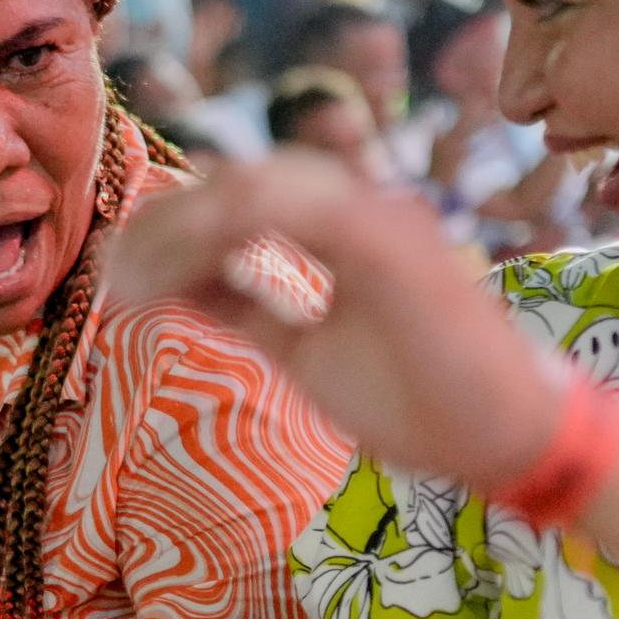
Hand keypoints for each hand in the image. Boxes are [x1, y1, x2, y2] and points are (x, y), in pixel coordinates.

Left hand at [105, 157, 568, 494]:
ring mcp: (379, 220)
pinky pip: (292, 211)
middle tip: (111, 275)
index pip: (245, 199)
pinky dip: (222, 235)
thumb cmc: (422, 401)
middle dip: (164, 221)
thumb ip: (247, 308)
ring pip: (256, 186)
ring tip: (130, 282)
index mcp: (345, 230)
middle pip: (240, 180)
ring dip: (182, 229)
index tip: (121, 276)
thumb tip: (175, 290)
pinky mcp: (390, 243)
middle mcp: (362, 209)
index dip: (175, 226)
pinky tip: (177, 278)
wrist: (507, 438)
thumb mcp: (305, 352)